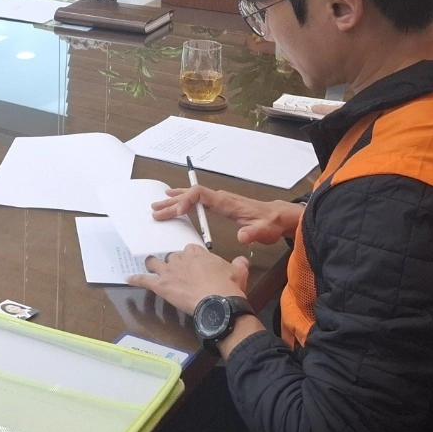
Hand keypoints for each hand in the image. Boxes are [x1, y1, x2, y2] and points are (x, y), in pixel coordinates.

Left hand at [128, 245, 250, 314]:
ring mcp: (169, 272)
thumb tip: (243, 260)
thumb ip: (239, 264)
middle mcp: (181, 259)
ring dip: (153, 265)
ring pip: (155, 263)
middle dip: (172, 263)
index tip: (192, 262)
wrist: (219, 302)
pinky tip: (129, 279)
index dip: (190, 257)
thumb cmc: (228, 287)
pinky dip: (136, 279)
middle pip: (171, 256)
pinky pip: (144, 280)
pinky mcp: (161, 286)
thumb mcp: (239, 272)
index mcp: (198, 253)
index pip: (189, 249)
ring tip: (150, 266)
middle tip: (176, 271)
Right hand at [153, 187, 302, 244]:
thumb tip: (242, 237)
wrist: (277, 217)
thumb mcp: (263, 230)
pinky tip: (174, 204)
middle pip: (190, 195)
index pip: (200, 194)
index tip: (177, 213)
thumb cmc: (269, 223)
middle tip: (155, 211)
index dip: (186, 201)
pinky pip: (196, 201)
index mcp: (225, 202)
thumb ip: (253, 233)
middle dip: (172, 203)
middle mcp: (219, 198)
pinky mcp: (219, 205)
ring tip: (157, 206)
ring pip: (191, 197)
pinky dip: (182, 202)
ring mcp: (218, 200)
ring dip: (174, 201)